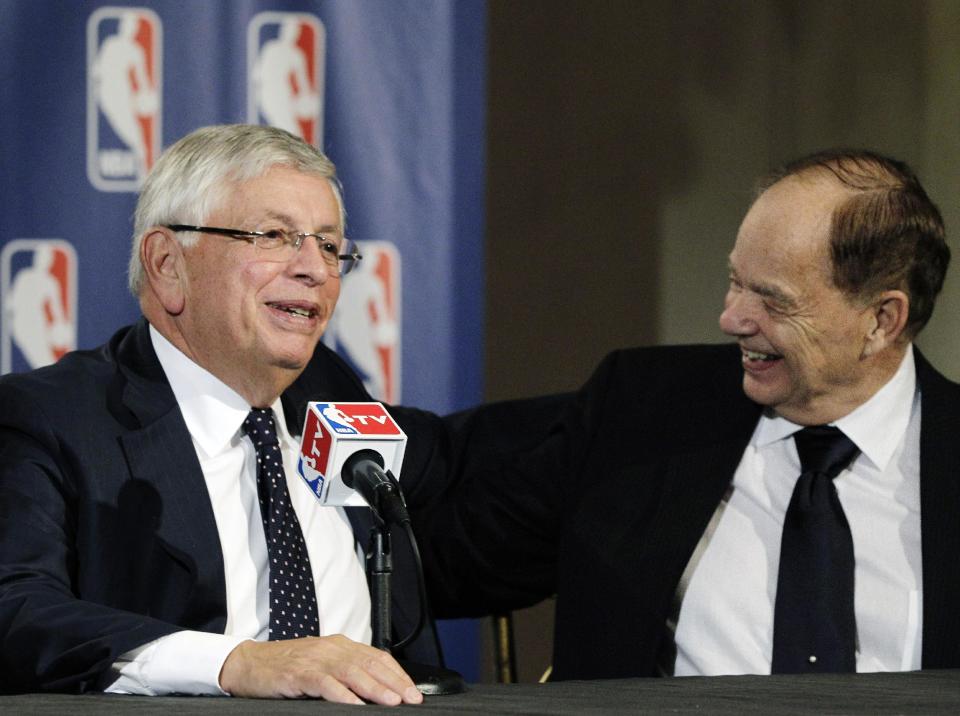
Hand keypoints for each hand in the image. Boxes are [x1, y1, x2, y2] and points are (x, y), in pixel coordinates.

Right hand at [219, 635, 422, 704]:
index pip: (376, 657)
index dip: (397, 673)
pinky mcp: (298, 673)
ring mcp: (315, 659)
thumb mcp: (321, 664)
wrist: (249, 663)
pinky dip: (341, 694)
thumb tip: (377, 690)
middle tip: (411, 698)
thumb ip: (346, 672)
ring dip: (374, 688)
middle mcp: (331, 648)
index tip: (413, 690)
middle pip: (369, 664)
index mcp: (340, 645)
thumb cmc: (286, 667)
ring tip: (391, 701)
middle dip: (394, 682)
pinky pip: (324, 683)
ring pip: (352, 672)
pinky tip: (354, 705)